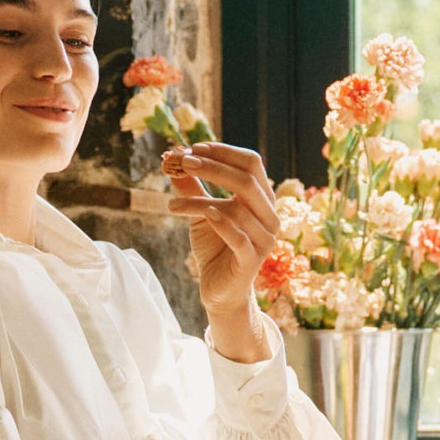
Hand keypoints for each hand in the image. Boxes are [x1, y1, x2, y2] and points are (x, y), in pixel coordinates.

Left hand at [163, 142, 278, 357]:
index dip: (222, 151)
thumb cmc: (214, 248)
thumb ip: (190, 186)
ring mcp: (264, 239)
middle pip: (247, 179)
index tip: (191, 148)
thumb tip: (170, 157)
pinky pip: (238, 237)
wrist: (219, 291)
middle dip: (213, 167)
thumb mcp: (200, 212)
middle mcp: (269, 216)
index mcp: (261, 199)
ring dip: (199, 200)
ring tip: (172, 203)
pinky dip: (219, 223)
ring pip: (235, 208)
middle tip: (182, 162)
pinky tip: (200, 215)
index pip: (250, 163)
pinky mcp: (252, 261)